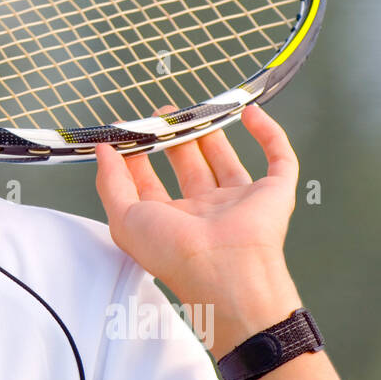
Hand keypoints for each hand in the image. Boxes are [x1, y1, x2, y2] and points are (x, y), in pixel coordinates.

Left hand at [94, 103, 302, 354]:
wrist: (225, 271)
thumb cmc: (172, 251)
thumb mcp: (124, 218)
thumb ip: (110, 182)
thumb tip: (101, 150)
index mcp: (171, 221)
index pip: (152, 183)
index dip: (140, 156)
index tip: (131, 131)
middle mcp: (205, 212)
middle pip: (190, 167)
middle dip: (177, 139)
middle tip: (168, 112)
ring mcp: (240, 202)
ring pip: (226, 161)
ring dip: (213, 133)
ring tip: (198, 108)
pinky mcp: (274, 193)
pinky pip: (278, 159)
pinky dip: (269, 134)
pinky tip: (250, 112)